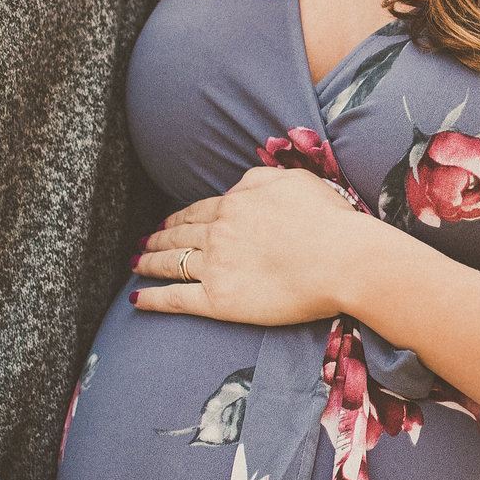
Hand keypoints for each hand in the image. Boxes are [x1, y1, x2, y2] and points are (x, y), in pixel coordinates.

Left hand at [134, 166, 381, 326]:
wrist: (343, 259)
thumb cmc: (329, 220)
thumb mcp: (293, 180)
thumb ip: (259, 179)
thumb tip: (238, 188)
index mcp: (235, 204)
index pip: (197, 211)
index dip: (177, 218)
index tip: (165, 224)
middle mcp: (218, 233)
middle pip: (178, 235)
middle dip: (156, 239)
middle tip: (141, 244)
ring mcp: (215, 267)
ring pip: (170, 263)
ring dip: (148, 263)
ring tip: (135, 264)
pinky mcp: (219, 300)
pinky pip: (175, 299)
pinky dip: (152, 299)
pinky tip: (136, 300)